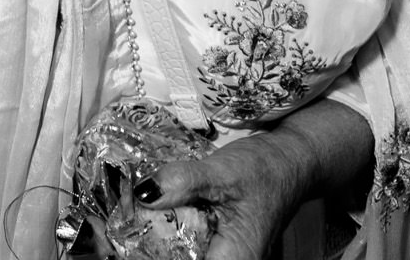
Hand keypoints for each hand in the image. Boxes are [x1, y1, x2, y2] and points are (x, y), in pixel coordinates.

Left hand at [137, 131, 315, 259]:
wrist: (289, 160)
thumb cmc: (267, 170)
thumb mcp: (222, 171)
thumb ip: (183, 182)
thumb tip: (144, 193)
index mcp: (233, 257)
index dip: (154, 254)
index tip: (126, 237)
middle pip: (175, 258)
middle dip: (148, 242)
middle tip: (119, 222)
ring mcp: (220, 251)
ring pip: (176, 250)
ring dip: (153, 233)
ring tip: (127, 216)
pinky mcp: (213, 238)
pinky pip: (183, 239)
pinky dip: (164, 225)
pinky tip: (150, 209)